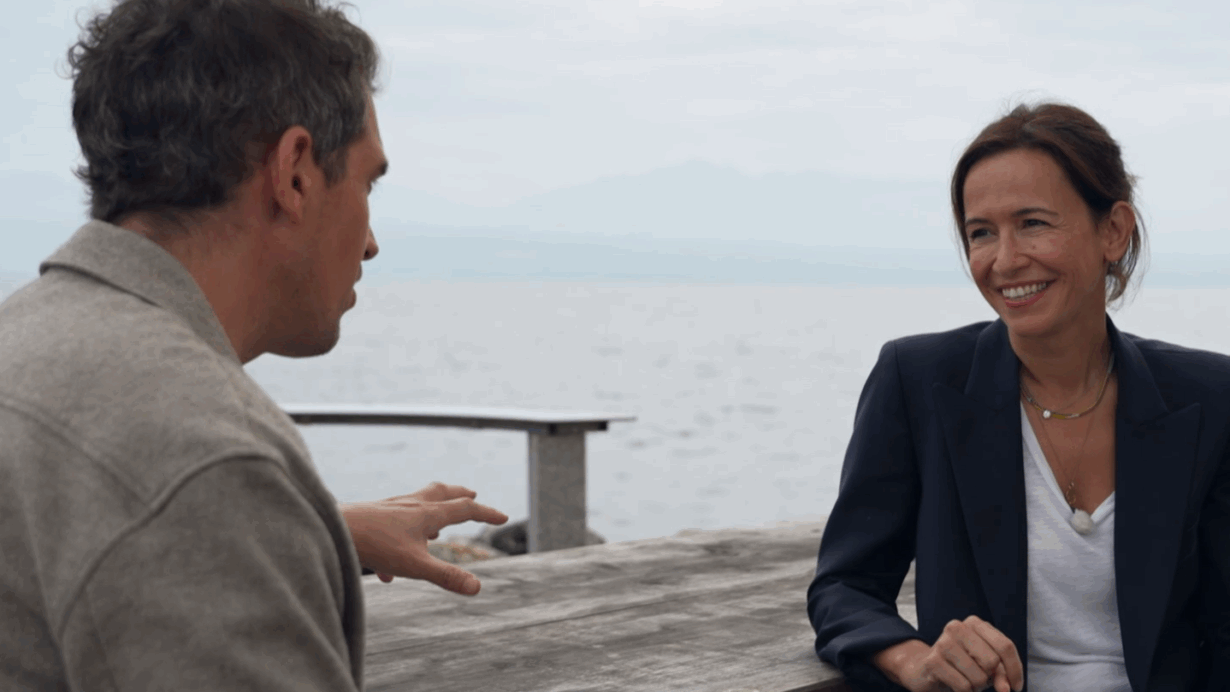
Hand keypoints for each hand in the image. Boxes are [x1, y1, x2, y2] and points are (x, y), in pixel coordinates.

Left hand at [339, 482, 507, 595]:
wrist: (334, 528)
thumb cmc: (374, 544)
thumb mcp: (415, 565)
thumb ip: (446, 576)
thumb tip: (477, 588)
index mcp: (428, 514)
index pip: (465, 509)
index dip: (486, 514)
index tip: (502, 517)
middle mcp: (412, 505)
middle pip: (443, 493)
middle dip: (460, 495)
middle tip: (472, 494)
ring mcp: (391, 507)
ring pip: (418, 502)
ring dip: (433, 508)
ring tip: (437, 525)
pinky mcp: (372, 515)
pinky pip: (394, 521)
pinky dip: (402, 536)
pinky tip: (389, 570)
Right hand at [873, 616, 1023, 691]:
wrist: (925, 670)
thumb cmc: (962, 666)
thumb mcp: (985, 665)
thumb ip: (1000, 673)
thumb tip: (1005, 688)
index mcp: (974, 623)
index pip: (1005, 646)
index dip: (1014, 670)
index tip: (1015, 687)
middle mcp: (957, 627)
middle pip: (992, 661)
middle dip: (990, 678)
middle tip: (979, 678)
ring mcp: (943, 643)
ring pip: (978, 676)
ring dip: (976, 686)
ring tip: (966, 680)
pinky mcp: (933, 661)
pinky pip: (963, 686)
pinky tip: (955, 684)